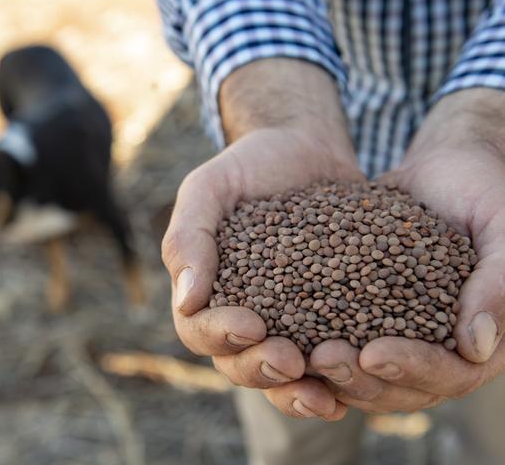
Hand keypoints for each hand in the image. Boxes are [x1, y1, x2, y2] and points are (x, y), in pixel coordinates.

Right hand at [162, 57, 364, 420]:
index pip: (199, 330)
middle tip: (290, 360)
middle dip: (261, 369)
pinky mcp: (330, 317)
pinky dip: (339, 379)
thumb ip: (188, 238)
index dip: (220, 336)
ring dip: (299, 392)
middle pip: (239, 364)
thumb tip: (186, 301)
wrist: (307, 148)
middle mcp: (243, 314)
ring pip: (282, 375)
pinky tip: (359, 385)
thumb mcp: (209, 188)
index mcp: (207, 292)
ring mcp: (287, 321)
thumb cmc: (249, 165)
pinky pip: (328, 358)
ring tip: (325, 397)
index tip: (251, 324)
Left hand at [311, 89, 504, 412]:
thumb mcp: (502, 226)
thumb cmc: (485, 190)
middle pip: (398, 387)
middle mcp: (437, 346)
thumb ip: (497, 283)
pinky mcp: (362, 311)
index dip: (413, 368)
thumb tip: (475, 348)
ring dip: (327, 370)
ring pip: (361, 372)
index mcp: (479, 339)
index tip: (373, 352)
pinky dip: (308, 339)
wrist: (445, 167)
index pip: (450, 373)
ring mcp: (397, 332)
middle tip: (322, 358)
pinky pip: (336, 334)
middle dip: (359, 378)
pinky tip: (276, 329)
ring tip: (290, 352)